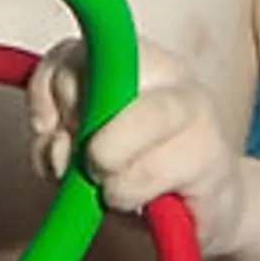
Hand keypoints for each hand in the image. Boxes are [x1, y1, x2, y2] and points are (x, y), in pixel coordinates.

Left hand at [26, 36, 246, 257]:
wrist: (210, 210)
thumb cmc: (138, 171)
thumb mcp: (81, 150)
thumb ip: (54, 139)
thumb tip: (56, 143)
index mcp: (132, 59)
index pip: (74, 50)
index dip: (47, 91)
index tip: (46, 129)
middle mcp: (170, 72)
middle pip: (105, 75)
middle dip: (80, 129)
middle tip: (86, 162)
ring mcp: (198, 111)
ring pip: (132, 123)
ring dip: (106, 167)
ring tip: (112, 187)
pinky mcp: (212, 157)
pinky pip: (149, 172)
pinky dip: (127, 192)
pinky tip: (136, 201)